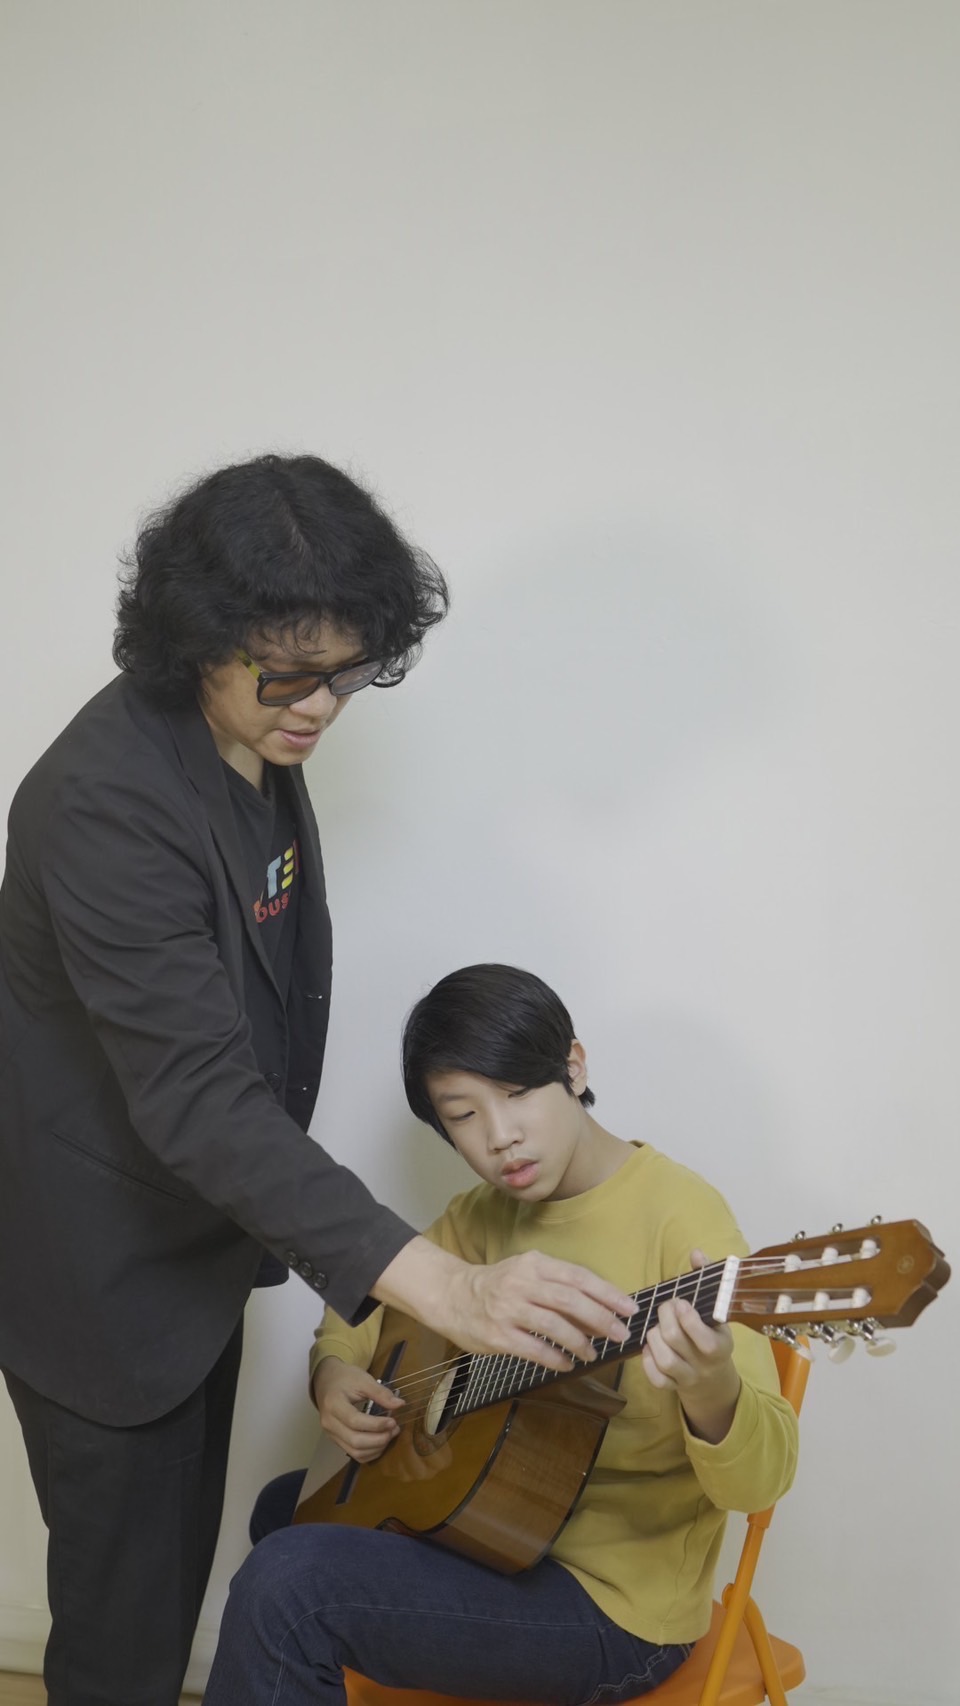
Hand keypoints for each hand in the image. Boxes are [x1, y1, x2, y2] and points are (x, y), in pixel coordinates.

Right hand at [311, 1356, 403, 1461]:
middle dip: (379, 1439)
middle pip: (355, 1441)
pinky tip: (381, 1442)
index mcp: (334, 1404)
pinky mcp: (336, 1440)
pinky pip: (354, 1454)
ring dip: (377, 1448)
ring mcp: (331, 1434)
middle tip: (394, 1429)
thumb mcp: (362, 1379)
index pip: (355, 1421)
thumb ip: (380, 1392)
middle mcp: (329, 1423)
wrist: (326, 1381)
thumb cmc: (344, 1378)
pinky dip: (370, 1453)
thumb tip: (400, 1404)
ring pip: (355, 1452)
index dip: (376, 1425)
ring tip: (390, 1434)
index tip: (393, 1421)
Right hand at [373, 1237, 635, 1371]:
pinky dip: (554, 1358)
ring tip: (593, 1353)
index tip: (629, 1308)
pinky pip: (533, 1349)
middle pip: (569, 1300)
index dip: (606, 1293)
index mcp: (534, 1264)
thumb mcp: (527, 1273)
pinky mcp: (498, 1335)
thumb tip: (600, 1310)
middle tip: (620, 1334)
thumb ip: (558, 1287)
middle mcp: (522, 1283)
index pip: (577, 1276)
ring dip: (579, 1341)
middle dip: (600, 1318)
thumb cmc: (498, 1285)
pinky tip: (567, 1364)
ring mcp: (508, 1310)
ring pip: (553, 1325)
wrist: (452, 1295)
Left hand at [641, 1250, 740, 1442]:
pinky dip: (647, 1363)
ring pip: (666, 1361)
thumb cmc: (712, 1334)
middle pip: (677, 1342)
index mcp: (722, 1346)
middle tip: (665, 1307)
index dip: (688, 1319)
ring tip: (654, 1327)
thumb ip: (707, 1279)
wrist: (713, 1380)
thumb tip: (697, 1253)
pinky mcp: (673, 1387)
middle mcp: (706, 1364)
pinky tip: (648, 1348)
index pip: (706, 1340)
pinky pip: (657, 1380)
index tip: (680, 1302)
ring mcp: (689, 1377)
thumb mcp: (716, 1311)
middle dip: (664, 1318)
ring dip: (653, 1339)